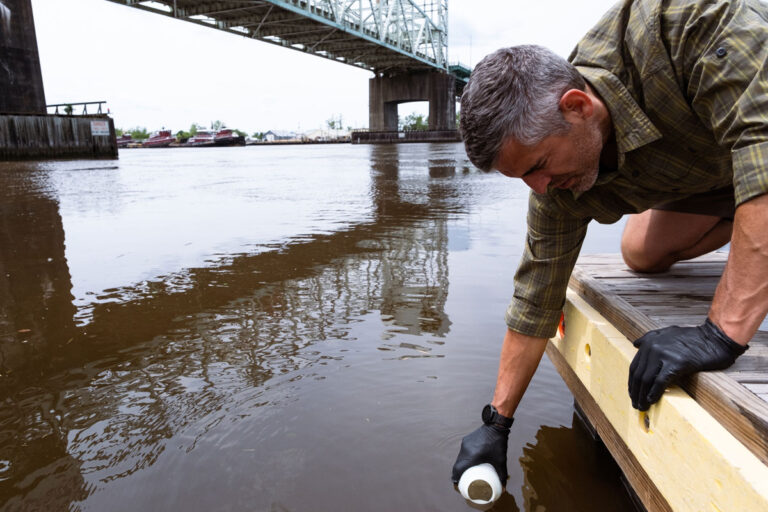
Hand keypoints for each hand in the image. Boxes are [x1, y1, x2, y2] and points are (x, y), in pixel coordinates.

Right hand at [451, 423, 508, 485]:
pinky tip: (468, 462)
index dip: (456, 479)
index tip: (457, 486)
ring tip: (464, 473)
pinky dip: (464, 458)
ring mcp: (465, 444)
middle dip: (457, 474)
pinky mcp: (466, 440)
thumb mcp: (501, 461)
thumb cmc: (498, 444)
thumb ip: (502, 475)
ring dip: (460, 466)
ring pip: (459, 458)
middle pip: (457, 465)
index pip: (458, 469)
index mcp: (472, 456)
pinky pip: (463, 452)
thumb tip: (504, 489)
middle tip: (462, 482)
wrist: (495, 426)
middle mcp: (466, 450)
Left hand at [628, 318, 746, 409]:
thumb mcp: (668, 331)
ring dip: (642, 396)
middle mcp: (653, 348)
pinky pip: (660, 382)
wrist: (714, 338)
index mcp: (649, 342)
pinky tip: (652, 401)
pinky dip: (654, 393)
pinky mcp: (676, 363)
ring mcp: (664, 355)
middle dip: (636, 392)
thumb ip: (650, 337)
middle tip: (635, 404)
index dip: (632, 383)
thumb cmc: (693, 337)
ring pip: (647, 380)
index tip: (633, 393)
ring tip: (643, 407)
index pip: (635, 367)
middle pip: (638, 375)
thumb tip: (636, 344)